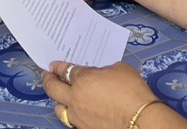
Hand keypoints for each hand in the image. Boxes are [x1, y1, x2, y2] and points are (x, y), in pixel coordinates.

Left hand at [44, 62, 158, 128]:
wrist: (140, 119)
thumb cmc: (132, 92)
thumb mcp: (119, 69)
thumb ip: (104, 70)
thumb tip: (100, 74)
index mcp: (84, 79)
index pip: (65, 70)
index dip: (58, 66)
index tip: (54, 66)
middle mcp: (76, 98)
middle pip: (53, 88)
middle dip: (48, 80)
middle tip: (47, 76)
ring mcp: (78, 116)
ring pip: (59, 108)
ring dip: (58, 100)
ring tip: (60, 96)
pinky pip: (72, 121)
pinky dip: (72, 114)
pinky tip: (78, 111)